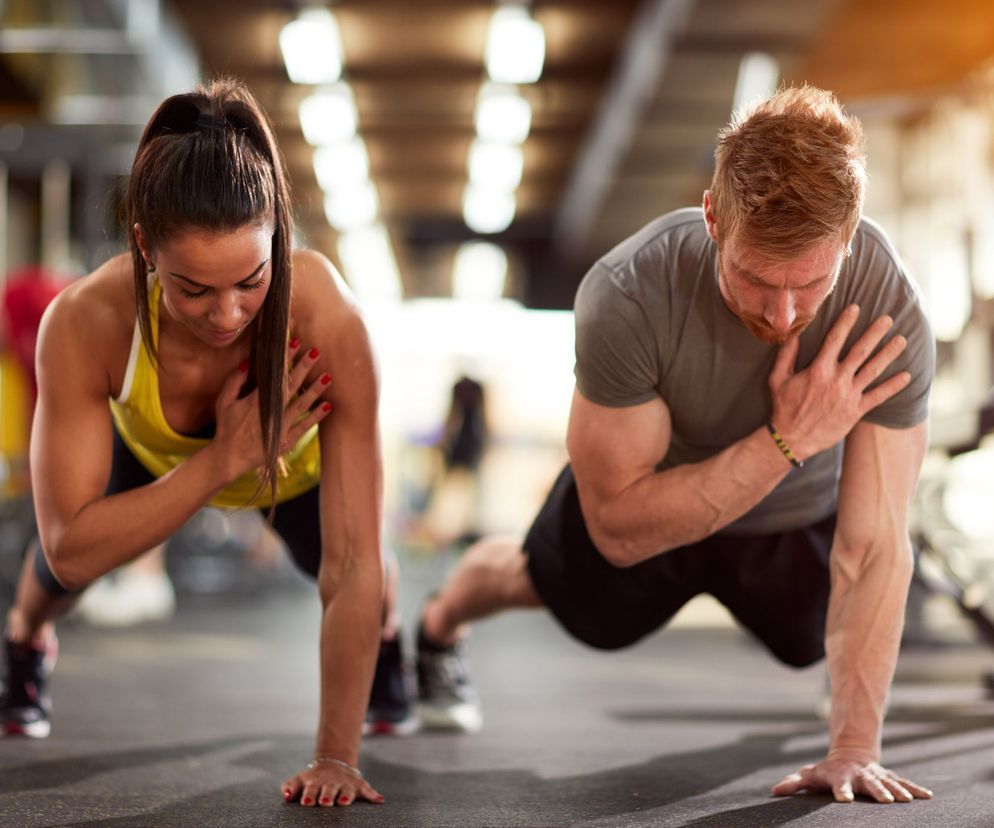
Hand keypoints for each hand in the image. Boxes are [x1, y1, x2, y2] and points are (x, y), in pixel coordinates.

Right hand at [212, 340, 331, 481]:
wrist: (229, 459)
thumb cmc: (226, 429)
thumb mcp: (223, 403)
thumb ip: (234, 382)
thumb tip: (248, 363)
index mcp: (255, 401)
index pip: (274, 376)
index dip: (286, 359)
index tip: (295, 343)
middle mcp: (270, 413)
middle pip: (291, 386)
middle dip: (304, 368)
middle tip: (316, 352)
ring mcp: (280, 428)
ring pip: (301, 406)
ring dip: (315, 390)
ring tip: (328, 376)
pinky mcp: (286, 442)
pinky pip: (304, 427)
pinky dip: (316, 417)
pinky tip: (328, 406)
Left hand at [281, 759, 383, 807]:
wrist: (333, 763)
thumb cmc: (314, 779)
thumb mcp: (300, 780)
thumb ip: (290, 787)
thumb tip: (285, 795)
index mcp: (316, 782)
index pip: (311, 790)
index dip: (309, 796)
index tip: (307, 802)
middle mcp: (332, 782)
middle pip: (329, 789)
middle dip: (328, 795)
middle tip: (325, 802)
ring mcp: (346, 783)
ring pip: (347, 790)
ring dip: (346, 796)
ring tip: (344, 802)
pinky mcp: (359, 784)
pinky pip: (368, 789)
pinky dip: (374, 795)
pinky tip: (379, 800)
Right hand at [768, 305, 909, 460]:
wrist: (792, 439)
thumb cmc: (784, 408)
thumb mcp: (778, 379)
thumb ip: (786, 356)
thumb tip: (792, 334)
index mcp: (818, 370)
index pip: (834, 339)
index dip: (846, 322)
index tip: (856, 308)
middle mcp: (836, 380)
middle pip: (860, 351)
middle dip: (875, 333)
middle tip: (888, 318)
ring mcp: (848, 396)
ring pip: (873, 370)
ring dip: (889, 354)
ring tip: (902, 340)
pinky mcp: (856, 411)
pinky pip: (878, 396)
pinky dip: (893, 386)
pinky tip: (906, 376)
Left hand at [772, 758, 932, 802]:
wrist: (850, 755)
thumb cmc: (827, 771)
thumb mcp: (810, 775)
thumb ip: (794, 783)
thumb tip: (775, 792)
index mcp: (841, 776)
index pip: (839, 784)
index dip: (841, 791)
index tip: (844, 800)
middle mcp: (861, 776)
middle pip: (869, 784)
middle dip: (877, 792)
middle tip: (885, 802)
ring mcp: (876, 776)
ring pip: (888, 783)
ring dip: (898, 791)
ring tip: (906, 801)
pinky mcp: (889, 778)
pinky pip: (903, 783)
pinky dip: (914, 789)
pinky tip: (927, 797)